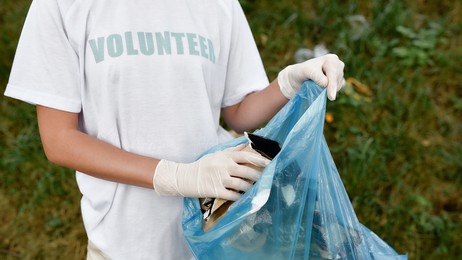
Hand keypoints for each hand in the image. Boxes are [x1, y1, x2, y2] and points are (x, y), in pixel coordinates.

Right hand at [153, 145, 269, 200]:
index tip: (269, 163)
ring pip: (241, 184)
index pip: (245, 156)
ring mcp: (219, 179)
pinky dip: (239, 197)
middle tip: (264, 180)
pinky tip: (243, 198)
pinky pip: (232, 195)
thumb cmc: (203, 165)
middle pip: (246, 171)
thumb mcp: (217, 154)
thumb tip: (247, 145)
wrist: (185, 177)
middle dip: (258, 176)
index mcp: (225, 157)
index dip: (259, 159)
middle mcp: (223, 166)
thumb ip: (232, 151)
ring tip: (254, 189)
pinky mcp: (215, 191)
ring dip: (250, 188)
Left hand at [277, 54, 344, 100]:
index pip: (333, 74)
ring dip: (329, 89)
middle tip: (317, 89)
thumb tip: (326, 84)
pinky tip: (322, 88)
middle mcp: (338, 64)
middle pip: (337, 81)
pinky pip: (337, 89)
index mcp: (331, 59)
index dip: (332, 85)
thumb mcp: (307, 71)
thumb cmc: (302, 72)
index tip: (331, 97)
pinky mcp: (339, 81)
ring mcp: (339, 73)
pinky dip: (330, 91)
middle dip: (330, 87)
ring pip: (338, 86)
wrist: (299, 77)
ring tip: (317, 85)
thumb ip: (318, 77)